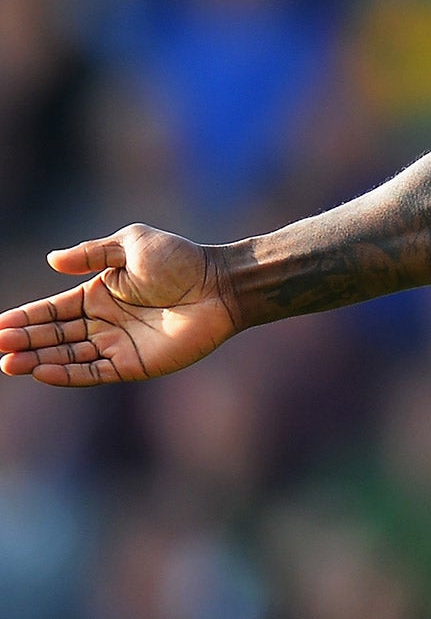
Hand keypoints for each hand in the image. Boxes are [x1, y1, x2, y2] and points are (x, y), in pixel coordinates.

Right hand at [0, 227, 238, 385]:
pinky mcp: (134, 364)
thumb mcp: (132, 244)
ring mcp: (117, 345)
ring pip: (68, 356)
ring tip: (8, 362)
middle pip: (54, 336)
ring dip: (38, 360)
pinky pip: (93, 372)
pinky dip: (67, 374)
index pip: (52, 310)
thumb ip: (93, 253)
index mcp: (99, 293)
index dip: (24, 318)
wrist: (221, 285)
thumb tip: (53, 260)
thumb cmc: (181, 259)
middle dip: (24, 341)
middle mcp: (103, 322)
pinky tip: (42, 372)